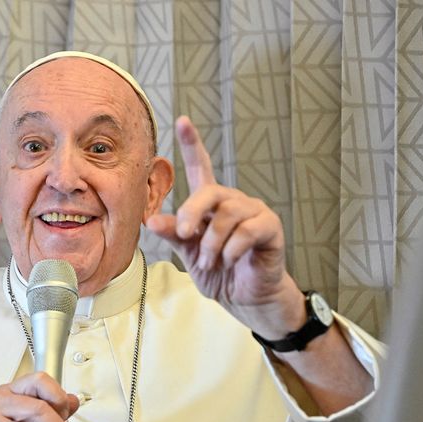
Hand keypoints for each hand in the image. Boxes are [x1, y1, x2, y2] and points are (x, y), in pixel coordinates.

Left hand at [146, 116, 304, 337]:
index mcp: (211, 205)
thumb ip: (175, 235)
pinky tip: (229, 261)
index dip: (192, 144)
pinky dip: (232, 250)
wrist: (245, 299)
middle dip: (193, 212)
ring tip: (209, 261)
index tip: (182, 120)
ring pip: (228, 214)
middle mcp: (233, 202)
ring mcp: (254, 213)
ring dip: (212, 243)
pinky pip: (248, 231)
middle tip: (185, 235)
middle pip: (211, 192)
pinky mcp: (270, 228)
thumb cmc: (219, 273)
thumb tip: (152, 220)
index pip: (200, 168)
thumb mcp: (188, 254)